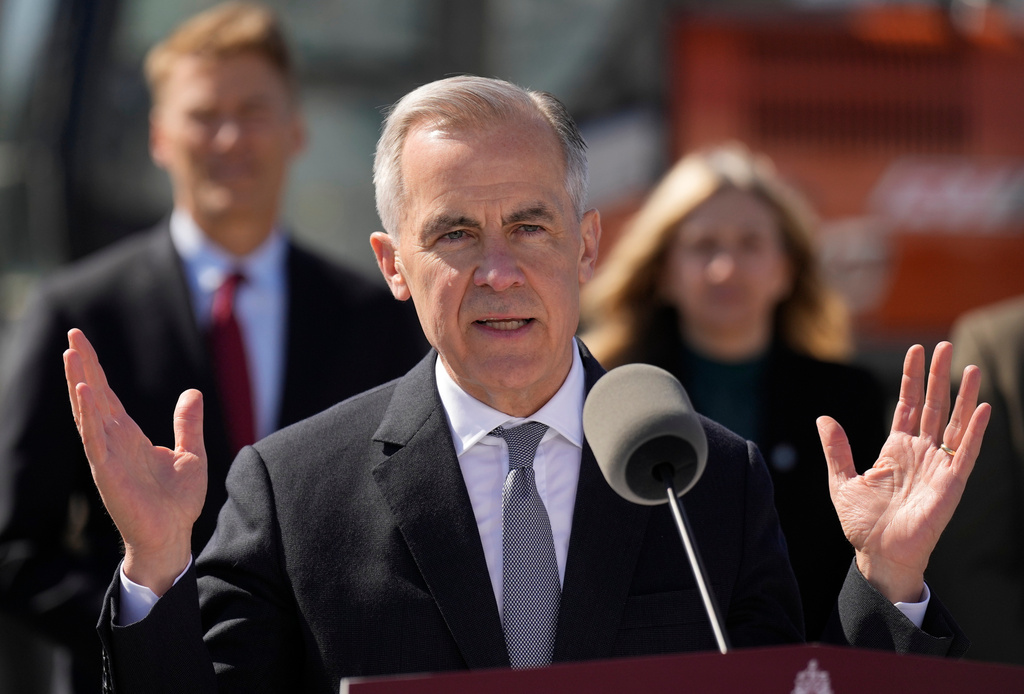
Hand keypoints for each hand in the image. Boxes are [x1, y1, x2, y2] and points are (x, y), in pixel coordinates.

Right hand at [64, 328, 206, 594]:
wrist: (174, 536)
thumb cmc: (178, 502)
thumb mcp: (192, 455)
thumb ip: (188, 424)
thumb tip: (192, 392)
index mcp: (130, 437)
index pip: (109, 397)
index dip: (96, 370)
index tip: (82, 342)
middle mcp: (114, 442)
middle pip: (94, 398)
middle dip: (83, 367)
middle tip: (71, 336)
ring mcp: (108, 457)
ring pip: (88, 413)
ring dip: (79, 384)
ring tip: (70, 355)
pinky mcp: (108, 473)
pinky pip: (94, 440)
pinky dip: (87, 417)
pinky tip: (81, 393)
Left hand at [816, 342, 990, 603]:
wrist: (879, 554)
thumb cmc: (862, 523)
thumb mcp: (842, 480)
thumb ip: (836, 449)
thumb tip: (823, 418)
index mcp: (896, 449)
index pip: (907, 405)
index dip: (911, 379)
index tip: (916, 351)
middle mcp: (920, 453)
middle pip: (933, 406)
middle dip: (938, 376)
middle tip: (945, 345)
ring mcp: (938, 466)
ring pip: (954, 423)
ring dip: (962, 395)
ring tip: (969, 366)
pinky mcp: (952, 483)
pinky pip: (967, 452)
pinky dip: (975, 430)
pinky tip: (982, 406)